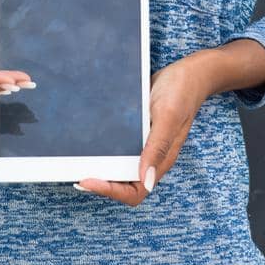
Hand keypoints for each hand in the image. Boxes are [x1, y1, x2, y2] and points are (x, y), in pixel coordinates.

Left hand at [72, 52, 212, 206]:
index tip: (88, 180)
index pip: (135, 191)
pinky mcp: (137, 131)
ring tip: (77, 160)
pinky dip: (104, 148)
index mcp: (161, 160)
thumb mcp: (168, 116)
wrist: (188, 73)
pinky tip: (88, 139)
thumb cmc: (182, 93)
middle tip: (76, 172)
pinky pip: (119, 146)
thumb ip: (157, 148)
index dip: (111, 191)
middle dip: (101, 183)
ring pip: (120, 166)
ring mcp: (143, 145)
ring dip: (101, 167)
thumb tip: (147, 181)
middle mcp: (151, 157)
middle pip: (124, 184)